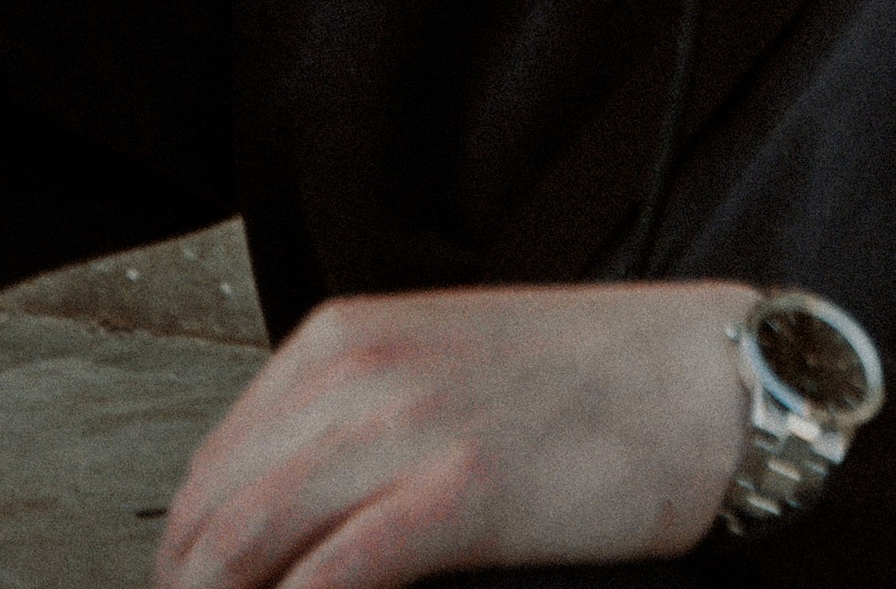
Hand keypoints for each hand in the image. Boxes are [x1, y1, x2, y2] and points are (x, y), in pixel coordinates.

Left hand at [153, 280, 754, 587]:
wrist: (711, 378)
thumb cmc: (597, 380)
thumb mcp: (449, 361)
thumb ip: (360, 415)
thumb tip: (284, 509)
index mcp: (353, 331)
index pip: (215, 458)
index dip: (184, 548)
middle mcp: (365, 367)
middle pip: (216, 508)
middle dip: (189, 587)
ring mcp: (412, 423)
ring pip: (251, 540)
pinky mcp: (463, 489)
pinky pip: (335, 571)